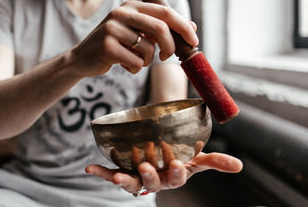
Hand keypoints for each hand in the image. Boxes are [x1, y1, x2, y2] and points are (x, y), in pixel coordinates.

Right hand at [70, 0, 197, 76]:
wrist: (82, 58)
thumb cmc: (115, 45)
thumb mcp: (137, 32)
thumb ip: (160, 28)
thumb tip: (192, 27)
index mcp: (132, 5)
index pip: (165, 11)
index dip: (183, 26)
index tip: (194, 40)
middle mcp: (121, 12)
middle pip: (160, 28)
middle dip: (170, 46)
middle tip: (166, 56)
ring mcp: (112, 28)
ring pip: (148, 49)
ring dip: (147, 61)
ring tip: (135, 60)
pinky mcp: (107, 46)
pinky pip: (135, 62)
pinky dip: (135, 68)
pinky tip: (124, 65)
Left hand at [85, 152, 242, 194]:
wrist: (163, 147)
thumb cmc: (181, 154)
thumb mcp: (197, 157)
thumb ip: (215, 161)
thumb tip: (239, 167)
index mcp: (173, 176)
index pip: (178, 177)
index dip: (178, 172)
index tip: (178, 164)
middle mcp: (155, 179)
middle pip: (152, 182)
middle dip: (150, 176)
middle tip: (147, 166)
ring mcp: (138, 176)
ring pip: (131, 182)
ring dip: (123, 179)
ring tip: (115, 175)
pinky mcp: (124, 171)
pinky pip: (111, 173)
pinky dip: (100, 172)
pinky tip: (89, 169)